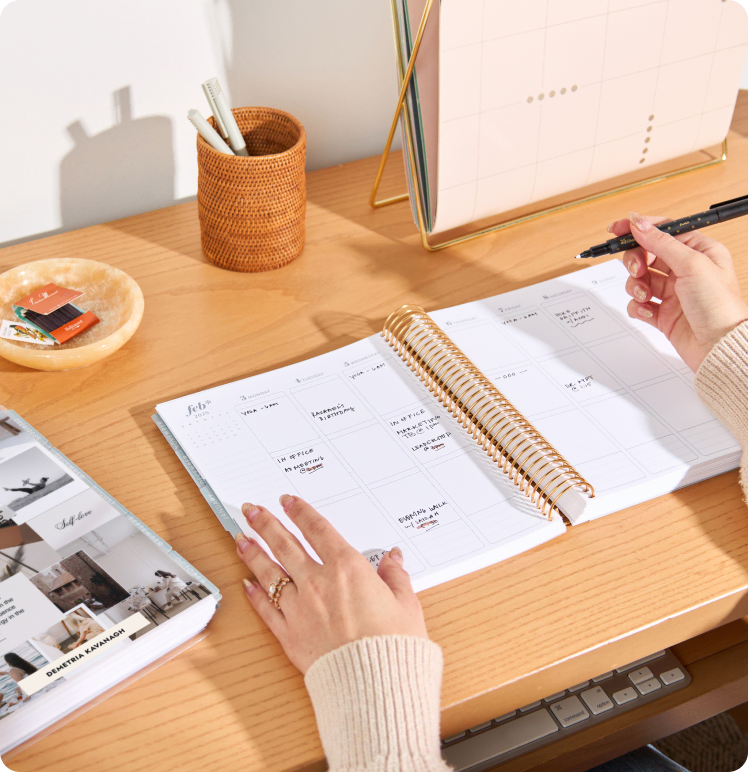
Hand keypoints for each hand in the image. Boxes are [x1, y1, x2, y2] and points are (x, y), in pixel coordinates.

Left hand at [234, 495, 428, 673]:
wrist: (375, 686)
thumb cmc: (394, 646)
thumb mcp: (407, 604)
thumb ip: (396, 576)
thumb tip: (393, 558)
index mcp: (348, 569)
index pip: (318, 530)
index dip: (301, 512)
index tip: (288, 501)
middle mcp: (318, 583)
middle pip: (285, 545)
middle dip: (266, 524)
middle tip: (252, 510)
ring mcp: (299, 608)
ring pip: (269, 573)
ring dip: (252, 553)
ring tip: (240, 538)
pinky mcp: (289, 635)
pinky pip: (266, 609)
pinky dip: (254, 595)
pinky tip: (246, 584)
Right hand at [610, 211, 747, 371]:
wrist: (719, 346)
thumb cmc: (719, 306)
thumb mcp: (692, 264)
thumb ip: (662, 242)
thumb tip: (639, 223)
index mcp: (698, 251)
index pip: (663, 231)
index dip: (639, 228)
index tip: (617, 230)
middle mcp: (684, 270)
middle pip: (646, 254)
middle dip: (636, 261)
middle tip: (638, 269)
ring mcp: (672, 292)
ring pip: (639, 279)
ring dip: (636, 286)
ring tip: (646, 296)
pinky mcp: (662, 313)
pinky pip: (639, 304)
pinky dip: (638, 306)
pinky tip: (648, 310)